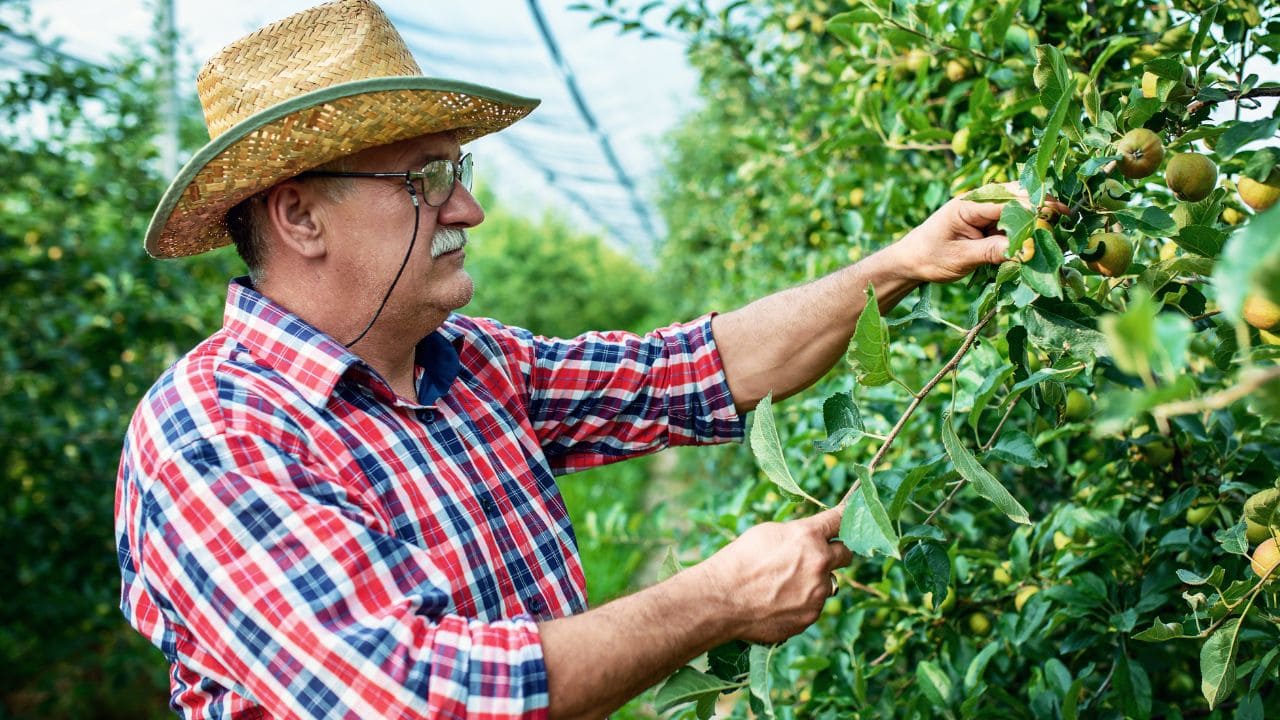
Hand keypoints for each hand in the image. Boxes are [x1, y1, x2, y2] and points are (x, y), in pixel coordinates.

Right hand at [702, 506, 852, 643]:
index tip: (851, 516)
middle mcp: (820, 563)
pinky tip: (777, 602)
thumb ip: (798, 534)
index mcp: (808, 536)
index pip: (840, 520)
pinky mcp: (810, 616)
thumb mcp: (767, 533)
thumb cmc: (739, 561)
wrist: (722, 600)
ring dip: (814, 582)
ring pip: (827, 583)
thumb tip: (812, 539)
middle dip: (835, 552)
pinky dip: (801, 603)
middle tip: (818, 556)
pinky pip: (813, 605)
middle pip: (846, 554)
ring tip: (782, 586)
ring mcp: (818, 593)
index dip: (846, 517)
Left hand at [884, 182, 1068, 283]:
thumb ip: (991, 252)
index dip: (1034, 208)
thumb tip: (1023, 251)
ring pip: (1017, 210)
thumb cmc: (929, 257)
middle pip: (1017, 199)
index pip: (1008, 203)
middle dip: (1042, 206)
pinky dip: (1025, 230)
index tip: (1058, 216)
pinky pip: (1010, 223)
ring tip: (1061, 226)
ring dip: (1036, 218)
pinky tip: (1041, 237)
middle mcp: (978, 203)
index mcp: (968, 205)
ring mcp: (983, 212)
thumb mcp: (960, 257)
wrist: (910, 261)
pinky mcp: (986, 224)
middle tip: (1069, 217)